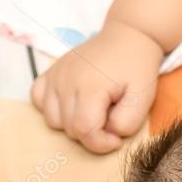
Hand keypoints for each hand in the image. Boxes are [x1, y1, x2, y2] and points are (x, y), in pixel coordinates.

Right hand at [31, 20, 162, 153]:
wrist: (127, 38)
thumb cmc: (137, 69)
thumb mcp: (143, 97)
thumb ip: (128, 121)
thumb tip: (109, 134)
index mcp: (90, 87)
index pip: (84, 131)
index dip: (102, 143)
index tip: (117, 138)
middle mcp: (66, 81)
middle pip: (70, 129)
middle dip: (92, 134)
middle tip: (111, 118)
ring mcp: (54, 76)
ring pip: (52, 120)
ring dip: (74, 124)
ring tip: (95, 111)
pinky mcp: (49, 73)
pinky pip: (38, 101)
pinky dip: (53, 109)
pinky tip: (73, 104)